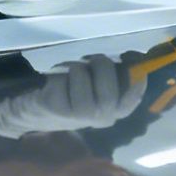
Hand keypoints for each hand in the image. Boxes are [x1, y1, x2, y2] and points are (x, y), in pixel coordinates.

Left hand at [0, 55, 145, 137]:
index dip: (135, 79)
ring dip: (82, 69)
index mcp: (115, 110)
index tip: (129, 58)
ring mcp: (80, 116)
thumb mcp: (99, 80)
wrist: (37, 109)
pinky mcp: (59, 109)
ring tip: (77, 68)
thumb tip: (138, 58)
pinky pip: (67, 83)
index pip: (133, 98)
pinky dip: (67, 74)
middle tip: (95, 59)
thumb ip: (119, 71)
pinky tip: (61, 78)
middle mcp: (101, 117)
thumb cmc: (74, 90)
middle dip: (104, 68)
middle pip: (110, 94)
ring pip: (87, 86)